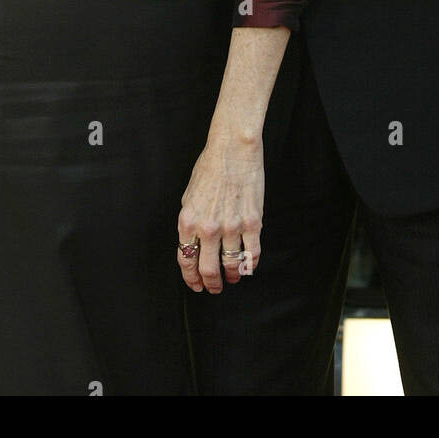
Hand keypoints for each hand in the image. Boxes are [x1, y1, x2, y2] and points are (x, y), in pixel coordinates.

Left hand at [176, 137, 262, 293]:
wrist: (233, 149)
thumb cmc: (210, 168)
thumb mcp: (189, 196)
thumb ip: (191, 223)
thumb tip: (194, 246)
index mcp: (188, 221)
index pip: (186, 261)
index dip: (190, 278)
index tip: (195, 284)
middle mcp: (208, 228)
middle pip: (208, 270)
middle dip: (210, 284)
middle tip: (214, 288)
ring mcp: (231, 226)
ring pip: (231, 265)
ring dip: (231, 276)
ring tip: (232, 278)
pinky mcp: (252, 222)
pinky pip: (252, 253)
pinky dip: (250, 264)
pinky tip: (248, 265)